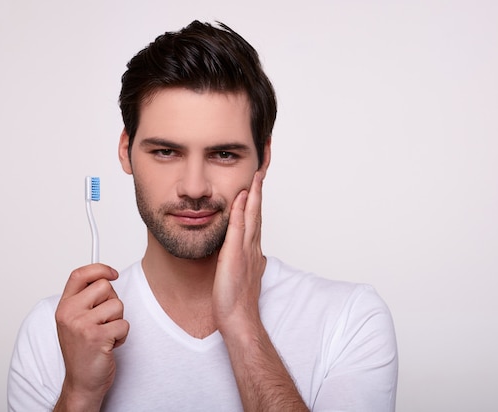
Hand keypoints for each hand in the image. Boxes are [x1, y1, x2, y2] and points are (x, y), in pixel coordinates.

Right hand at [54, 264, 128, 410]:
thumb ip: (87, 300)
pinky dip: (122, 336)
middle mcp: (69, 313)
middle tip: (104, 321)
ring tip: (106, 334)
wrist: (82, 382)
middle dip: (112, 302)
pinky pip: (124, 324)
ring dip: (118, 321)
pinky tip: (109, 345)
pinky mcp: (96, 336)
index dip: (100, 268)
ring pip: (118, 305)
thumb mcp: (76, 321)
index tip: (113, 273)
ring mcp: (81, 325)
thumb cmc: (84, 351)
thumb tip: (106, 276)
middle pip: (105, 286)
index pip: (80, 275)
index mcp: (64, 307)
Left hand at [213, 171, 266, 335]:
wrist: (239, 319)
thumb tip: (238, 251)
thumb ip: (240, 259)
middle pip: (258, 212)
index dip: (257, 200)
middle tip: (262, 169)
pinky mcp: (235, 255)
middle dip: (259, 190)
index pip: (256, 219)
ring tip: (256, 174)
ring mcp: (246, 250)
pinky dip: (242, 211)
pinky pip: (239, 228)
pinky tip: (241, 196)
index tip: (256, 182)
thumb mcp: (239, 274)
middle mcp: (252, 247)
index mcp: (252, 250)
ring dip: (254, 194)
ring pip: (252, 216)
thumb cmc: (236, 301)